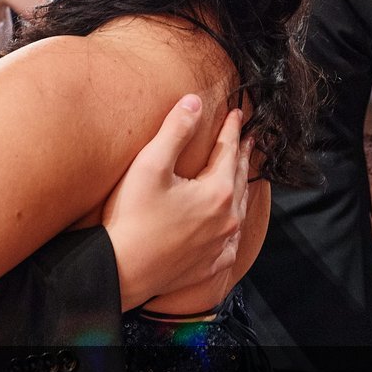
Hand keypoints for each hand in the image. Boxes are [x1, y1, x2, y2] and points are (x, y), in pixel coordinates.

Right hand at [101, 96, 253, 310]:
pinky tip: (232, 223)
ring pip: (240, 209)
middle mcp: (227, 219)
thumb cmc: (132, 217)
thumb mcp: (151, 164)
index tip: (238, 113)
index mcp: (218, 192)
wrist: (121, 271)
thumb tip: (194, 100)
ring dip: (243, 187)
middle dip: (243, 156)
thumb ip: (175, 129)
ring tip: (245, 174)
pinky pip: (232, 239)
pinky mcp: (210, 264)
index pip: (228, 151)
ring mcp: (220, 244)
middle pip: (240, 179)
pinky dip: (235, 223)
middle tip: (249, 139)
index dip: (232, 129)